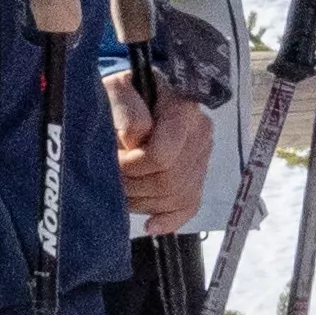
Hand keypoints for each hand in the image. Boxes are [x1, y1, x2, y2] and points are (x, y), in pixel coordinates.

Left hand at [108, 66, 211, 231]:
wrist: (136, 94)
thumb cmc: (123, 91)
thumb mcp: (115, 89)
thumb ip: (125, 110)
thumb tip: (135, 140)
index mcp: (183, 109)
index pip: (163, 156)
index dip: (133, 165)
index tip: (115, 158)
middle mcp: (200, 134)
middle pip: (169, 180)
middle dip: (135, 185)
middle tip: (113, 176)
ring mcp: (202, 157)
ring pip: (176, 197)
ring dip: (143, 200)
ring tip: (122, 188)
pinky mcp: (198, 175)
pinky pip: (190, 205)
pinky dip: (170, 219)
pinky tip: (151, 225)